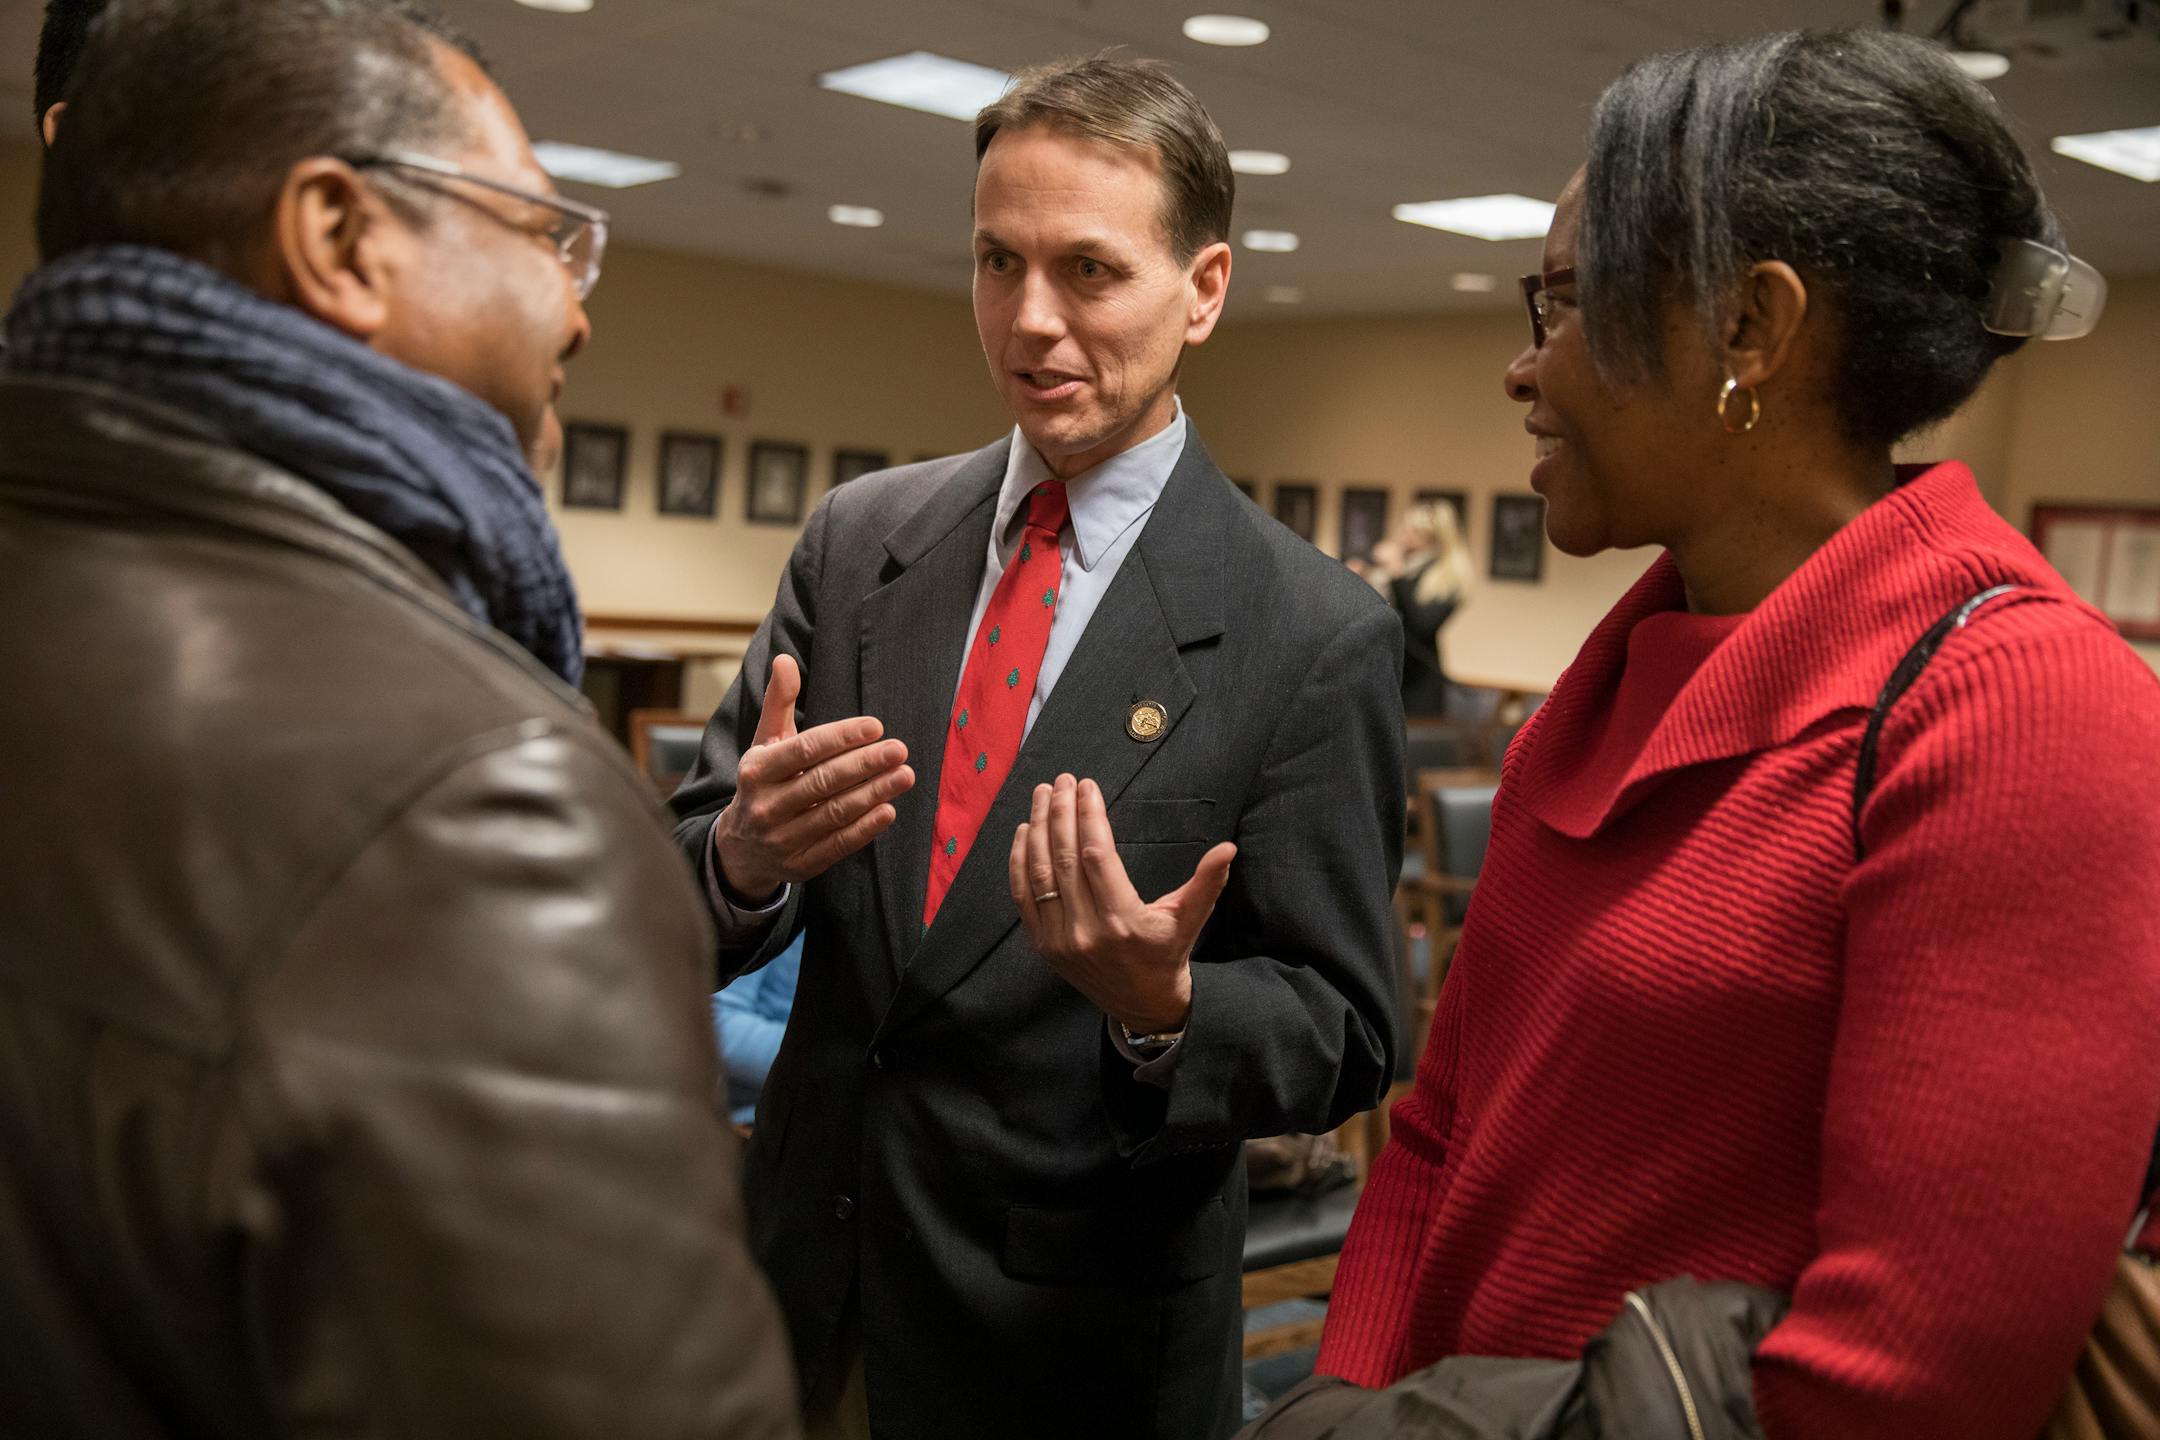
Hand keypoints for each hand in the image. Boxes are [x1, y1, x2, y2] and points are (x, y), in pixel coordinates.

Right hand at [713, 655, 914, 902]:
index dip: (840, 738)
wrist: (740, 848)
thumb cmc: (764, 782)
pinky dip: (864, 829)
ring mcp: (781, 839)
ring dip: (873, 794)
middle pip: (823, 782)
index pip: (803, 751)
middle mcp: (765, 806)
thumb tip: (785, 660)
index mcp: (756, 771)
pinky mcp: (799, 865)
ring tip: (905, 775)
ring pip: (833, 814)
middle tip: (900, 749)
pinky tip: (888, 810)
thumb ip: (778, 702)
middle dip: (864, 765)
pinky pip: (837, 845)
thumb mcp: (765, 743)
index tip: (876, 726)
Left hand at [1007, 774, 1235, 1034]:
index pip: (1097, 856)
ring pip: (1039, 873)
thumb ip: (1207, 881)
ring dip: (1037, 828)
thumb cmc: (1167, 953)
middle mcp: (1087, 932)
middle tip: (1062, 780)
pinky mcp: (1042, 946)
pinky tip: (1024, 830)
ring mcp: (1059, 941)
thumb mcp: (1190, 918)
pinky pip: (1023, 896)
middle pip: (1064, 858)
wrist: (1142, 1005)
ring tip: (1041, 794)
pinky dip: (1019, 861)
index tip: (1087, 785)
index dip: (1089, 816)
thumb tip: (1229, 848)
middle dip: (1060, 812)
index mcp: (1125, 921)